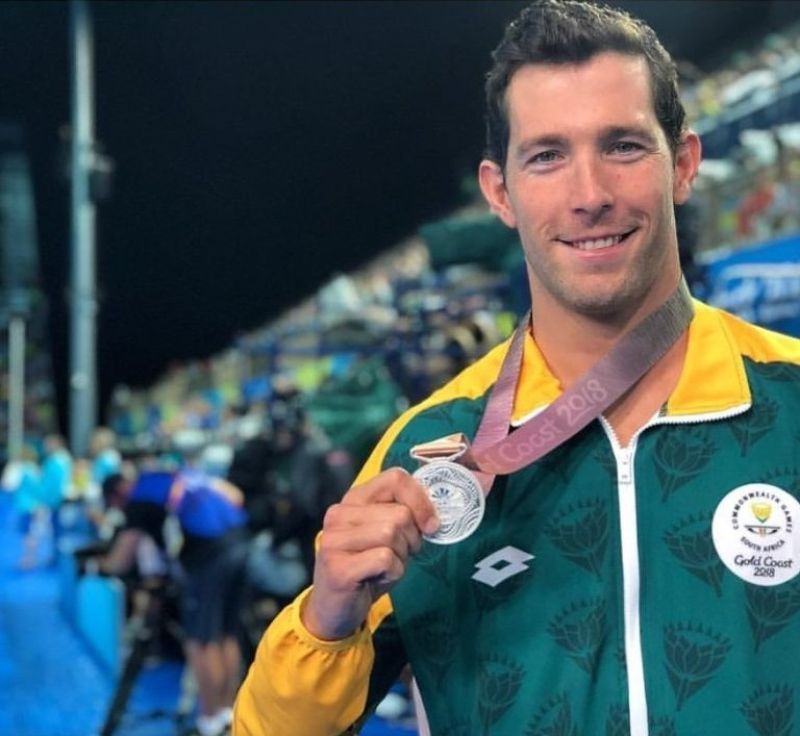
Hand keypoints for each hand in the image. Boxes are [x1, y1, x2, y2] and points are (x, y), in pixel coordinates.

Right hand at [301, 467, 438, 640]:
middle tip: (399, 555)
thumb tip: (434, 516)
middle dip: (412, 539)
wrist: (335, 609)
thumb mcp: (389, 536)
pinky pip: (385, 559)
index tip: (431, 524)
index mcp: (354, 499)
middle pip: (400, 513)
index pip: (395, 478)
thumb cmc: (368, 568)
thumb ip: (405, 517)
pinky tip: (377, 579)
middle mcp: (339, 514)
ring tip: (385, 567)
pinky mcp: (338, 567)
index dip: (421, 500)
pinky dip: (393, 572)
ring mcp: (334, 540)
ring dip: (401, 556)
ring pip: (392, 533)